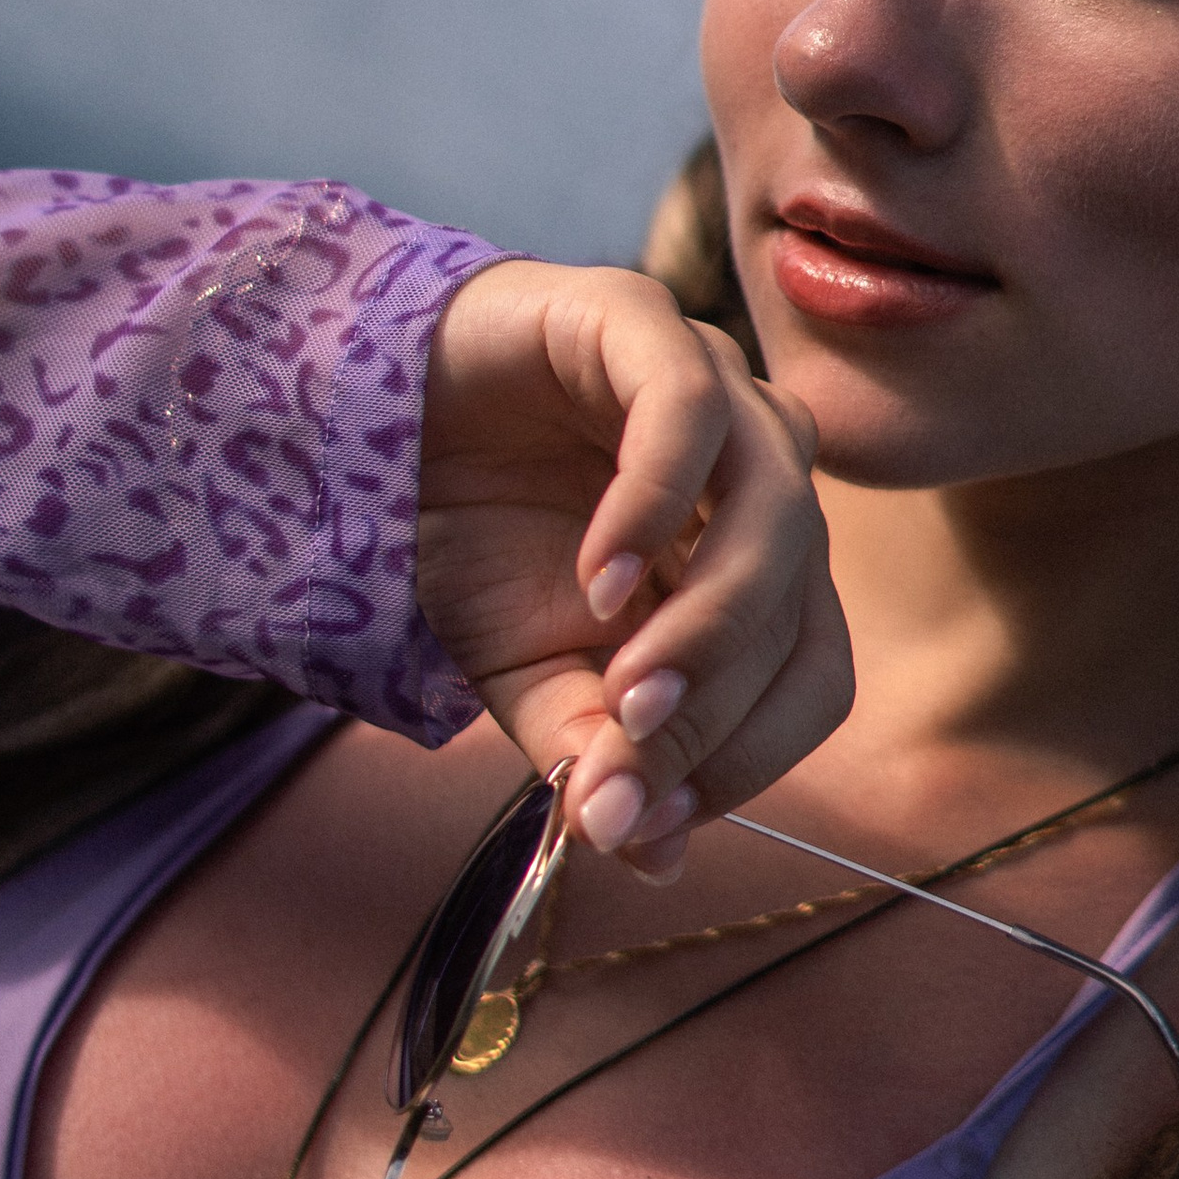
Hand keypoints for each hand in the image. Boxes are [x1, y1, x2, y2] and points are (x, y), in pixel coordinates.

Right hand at [416, 259, 851, 878]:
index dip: (748, 757)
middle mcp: (761, 475)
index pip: (810, 674)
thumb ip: (593, 754)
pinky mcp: (640, 323)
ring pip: (776, 511)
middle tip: (626, 759)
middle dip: (717, 702)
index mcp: (758, 566)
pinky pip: (688, 413)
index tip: (651, 818)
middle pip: (798, 605)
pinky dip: (654, 507)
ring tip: (622, 686)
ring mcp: (715, 389)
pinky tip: (597, 579)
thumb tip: (651, 856)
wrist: (369, 426)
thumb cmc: (478, 546)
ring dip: (710, 620)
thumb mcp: (528, 679)